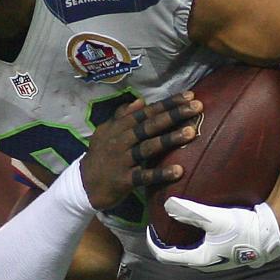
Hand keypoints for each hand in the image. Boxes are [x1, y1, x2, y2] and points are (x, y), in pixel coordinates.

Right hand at [80, 94, 202, 209]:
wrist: (82, 184)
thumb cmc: (100, 155)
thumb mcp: (105, 131)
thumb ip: (122, 116)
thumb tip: (140, 100)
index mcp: (120, 127)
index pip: (146, 111)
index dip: (167, 103)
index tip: (189, 95)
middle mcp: (122, 140)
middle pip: (150, 125)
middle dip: (173, 115)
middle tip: (197, 107)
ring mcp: (123, 160)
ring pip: (148, 147)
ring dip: (169, 139)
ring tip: (191, 132)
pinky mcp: (124, 180)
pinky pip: (144, 176)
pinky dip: (160, 174)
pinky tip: (178, 171)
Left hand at [147, 199, 279, 269]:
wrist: (273, 233)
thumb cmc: (244, 228)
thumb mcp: (215, 218)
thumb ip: (190, 212)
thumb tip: (167, 205)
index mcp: (200, 259)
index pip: (166, 256)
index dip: (153, 243)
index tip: (148, 229)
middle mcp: (207, 264)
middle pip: (178, 255)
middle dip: (166, 241)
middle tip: (159, 225)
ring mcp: (218, 259)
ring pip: (191, 251)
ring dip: (181, 239)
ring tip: (176, 223)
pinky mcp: (226, 252)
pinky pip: (203, 246)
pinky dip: (194, 237)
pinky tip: (199, 223)